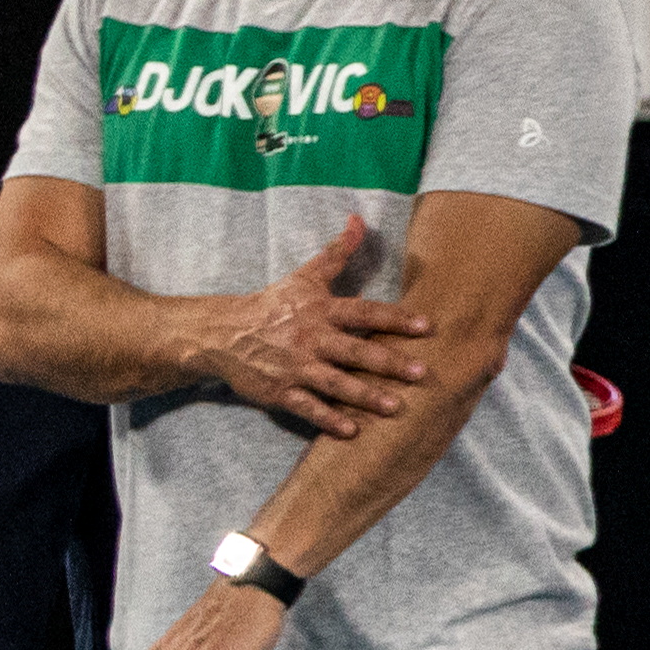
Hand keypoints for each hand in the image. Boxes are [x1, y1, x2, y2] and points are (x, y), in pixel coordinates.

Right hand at [184, 215, 434, 436]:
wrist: (222, 333)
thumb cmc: (272, 305)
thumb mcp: (304, 276)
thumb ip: (338, 251)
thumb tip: (360, 218)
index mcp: (319, 310)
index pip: (363, 312)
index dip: (395, 318)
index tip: (427, 326)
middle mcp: (309, 338)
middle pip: (354, 351)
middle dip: (388, 363)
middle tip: (422, 373)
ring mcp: (294, 367)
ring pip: (334, 383)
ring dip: (364, 396)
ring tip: (394, 407)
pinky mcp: (279, 391)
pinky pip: (307, 407)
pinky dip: (328, 419)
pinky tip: (352, 430)